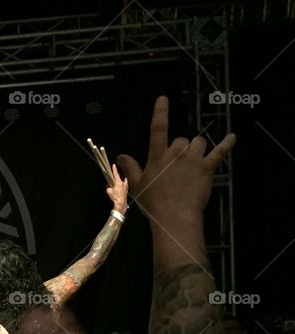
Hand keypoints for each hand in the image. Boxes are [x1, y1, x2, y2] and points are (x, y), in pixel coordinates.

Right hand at [105, 164, 128, 211]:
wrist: (121, 203)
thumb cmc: (115, 197)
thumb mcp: (109, 191)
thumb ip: (108, 188)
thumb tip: (108, 187)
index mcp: (118, 182)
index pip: (116, 174)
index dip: (114, 169)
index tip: (114, 165)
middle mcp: (123, 183)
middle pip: (120, 178)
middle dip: (116, 179)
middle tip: (113, 181)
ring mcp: (126, 187)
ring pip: (123, 182)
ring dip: (120, 183)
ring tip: (117, 186)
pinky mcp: (127, 190)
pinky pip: (124, 186)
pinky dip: (122, 187)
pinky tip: (120, 190)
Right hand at [116, 96, 234, 226]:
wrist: (174, 215)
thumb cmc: (153, 202)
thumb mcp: (137, 185)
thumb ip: (131, 168)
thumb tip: (120, 155)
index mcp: (158, 156)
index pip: (158, 129)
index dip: (161, 113)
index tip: (163, 99)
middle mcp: (176, 153)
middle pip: (182, 139)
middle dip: (181, 148)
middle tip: (178, 164)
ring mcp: (193, 159)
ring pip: (199, 142)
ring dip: (197, 148)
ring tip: (195, 158)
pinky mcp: (207, 168)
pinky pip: (220, 151)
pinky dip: (227, 143)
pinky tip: (232, 137)